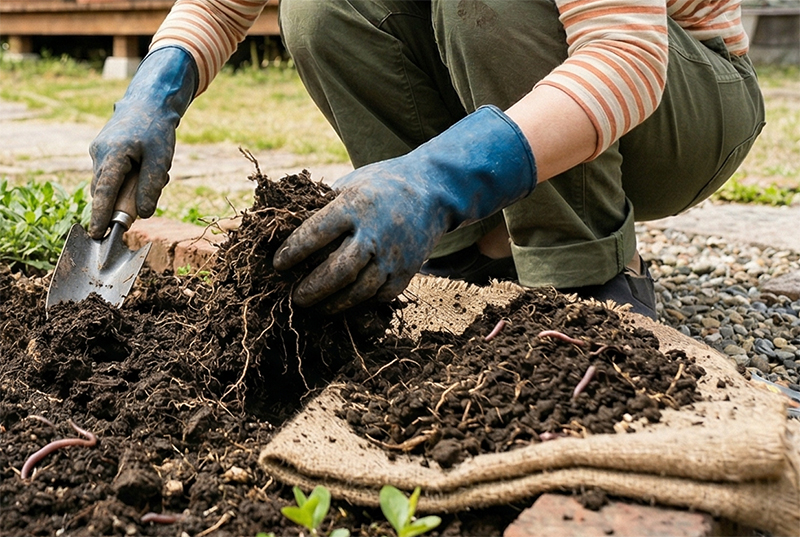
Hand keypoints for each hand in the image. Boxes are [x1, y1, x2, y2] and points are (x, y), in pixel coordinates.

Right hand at [89, 47, 196, 237]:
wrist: (150, 102)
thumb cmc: (156, 130)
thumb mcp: (160, 160)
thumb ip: (151, 187)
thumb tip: (144, 214)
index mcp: (112, 155)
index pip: (104, 193)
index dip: (101, 216)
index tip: (97, 235)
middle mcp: (99, 154)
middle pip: (106, 192)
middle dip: (125, 201)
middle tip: (147, 194)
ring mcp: (99, 153)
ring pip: (112, 185)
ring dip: (131, 188)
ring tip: (154, 171)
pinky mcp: (103, 153)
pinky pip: (114, 175)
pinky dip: (130, 178)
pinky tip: (147, 165)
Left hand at [273, 105, 537, 312]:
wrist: (433, 190)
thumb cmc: (381, 185)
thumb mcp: (351, 183)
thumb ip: (324, 205)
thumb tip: (284, 227)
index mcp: (356, 205)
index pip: (317, 232)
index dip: (294, 251)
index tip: (277, 264)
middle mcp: (376, 232)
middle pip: (339, 271)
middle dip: (312, 289)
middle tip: (294, 297)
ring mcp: (394, 255)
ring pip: (359, 290)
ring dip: (332, 303)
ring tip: (314, 307)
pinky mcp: (407, 271)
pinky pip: (378, 295)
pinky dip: (358, 303)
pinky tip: (341, 302)